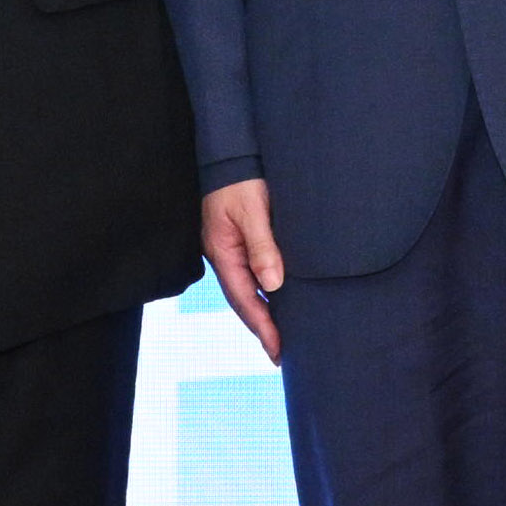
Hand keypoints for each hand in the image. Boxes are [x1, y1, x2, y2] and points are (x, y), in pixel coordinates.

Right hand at [199, 178, 286, 363]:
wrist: (230, 152)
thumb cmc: (240, 179)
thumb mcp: (252, 210)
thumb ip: (262, 246)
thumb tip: (274, 285)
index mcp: (223, 252)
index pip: (244, 299)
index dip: (263, 326)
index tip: (279, 349)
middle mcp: (224, 255)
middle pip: (243, 300)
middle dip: (262, 327)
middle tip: (281, 354)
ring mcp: (230, 249)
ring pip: (248, 289)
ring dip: (263, 312)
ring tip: (282, 335)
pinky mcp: (240, 240)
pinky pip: (252, 273)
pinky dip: (265, 292)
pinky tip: (278, 299)